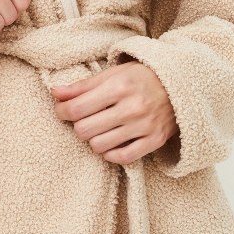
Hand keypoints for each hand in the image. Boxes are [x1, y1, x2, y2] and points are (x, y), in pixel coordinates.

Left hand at [50, 60, 178, 164]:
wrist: (180, 85)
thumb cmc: (140, 78)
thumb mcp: (112, 74)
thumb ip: (82, 86)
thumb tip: (54, 92)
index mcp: (119, 86)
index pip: (77, 108)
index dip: (62, 111)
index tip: (62, 110)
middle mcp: (132, 107)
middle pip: (84, 130)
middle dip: (78, 126)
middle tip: (83, 120)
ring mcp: (145, 126)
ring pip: (99, 146)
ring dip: (93, 140)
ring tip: (99, 130)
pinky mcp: (154, 141)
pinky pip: (122, 158)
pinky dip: (111, 154)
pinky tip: (110, 143)